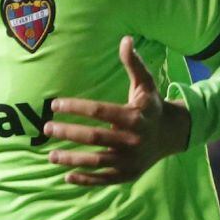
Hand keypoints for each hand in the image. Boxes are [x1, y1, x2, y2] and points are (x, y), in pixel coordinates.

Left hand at [44, 37, 191, 185]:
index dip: (75, 108)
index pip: (99, 111)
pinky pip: (104, 179)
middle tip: (46, 128)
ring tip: (50, 156)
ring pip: (96, 161)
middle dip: (67, 133)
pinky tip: (67, 176)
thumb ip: (134, 64)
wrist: (172, 134)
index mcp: (134, 116)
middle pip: (94, 137)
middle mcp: (132, 140)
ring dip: (71, 159)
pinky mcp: (128, 175)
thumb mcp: (146, 84)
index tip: (54, 105)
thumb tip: (126, 40)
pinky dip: (85, 180)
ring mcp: (130, 160)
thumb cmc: (150, 106)